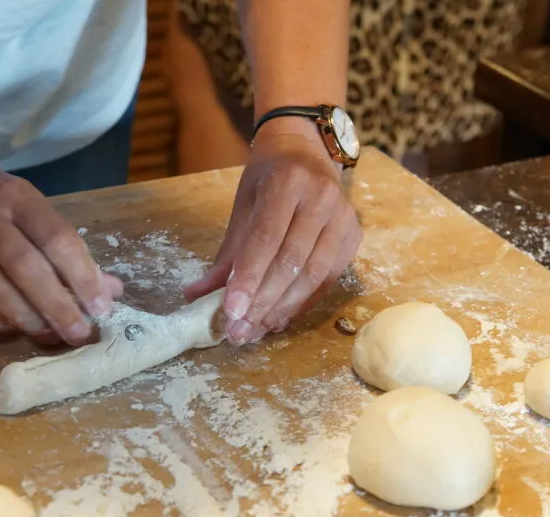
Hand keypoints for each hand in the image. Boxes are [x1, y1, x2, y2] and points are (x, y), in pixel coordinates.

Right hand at [0, 145, 121, 345]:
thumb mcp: (29, 205)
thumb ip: (66, 247)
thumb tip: (109, 290)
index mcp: (17, 196)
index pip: (56, 238)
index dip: (82, 276)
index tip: (101, 307)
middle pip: (25, 267)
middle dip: (57, 306)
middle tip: (79, 333)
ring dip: (25, 318)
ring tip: (49, 336)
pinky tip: (10, 330)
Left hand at [185, 117, 360, 343]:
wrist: (306, 151)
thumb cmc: (268, 178)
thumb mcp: (243, 205)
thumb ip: (225, 254)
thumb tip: (196, 296)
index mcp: (288, 181)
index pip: (266, 238)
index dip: (248, 277)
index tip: (231, 311)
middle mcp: (321, 197)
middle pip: (291, 261)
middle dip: (262, 302)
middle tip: (239, 331)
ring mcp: (343, 217)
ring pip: (314, 275)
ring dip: (282, 309)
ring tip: (256, 330)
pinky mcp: (353, 236)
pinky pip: (328, 279)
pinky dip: (302, 303)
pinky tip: (280, 318)